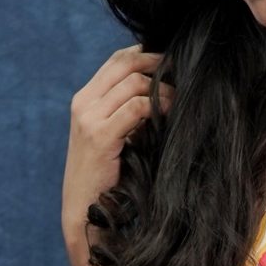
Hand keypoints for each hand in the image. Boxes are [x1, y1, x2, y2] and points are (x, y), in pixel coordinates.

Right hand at [62, 44, 173, 246]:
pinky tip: (172, 115)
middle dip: (157, 63)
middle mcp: (83, 103)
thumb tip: (163, 94)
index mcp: (84, 100)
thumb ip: (128, 114)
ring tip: (181, 100)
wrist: (84, 211)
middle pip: (124, 64)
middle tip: (182, 72)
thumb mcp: (114, 138)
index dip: (145, 54)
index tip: (171, 61)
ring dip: (162, 88)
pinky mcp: (100, 135)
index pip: (116, 61)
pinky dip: (158, 107)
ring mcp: (89, 118)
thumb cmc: (105, 179)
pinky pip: (135, 108)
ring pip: (133, 83)